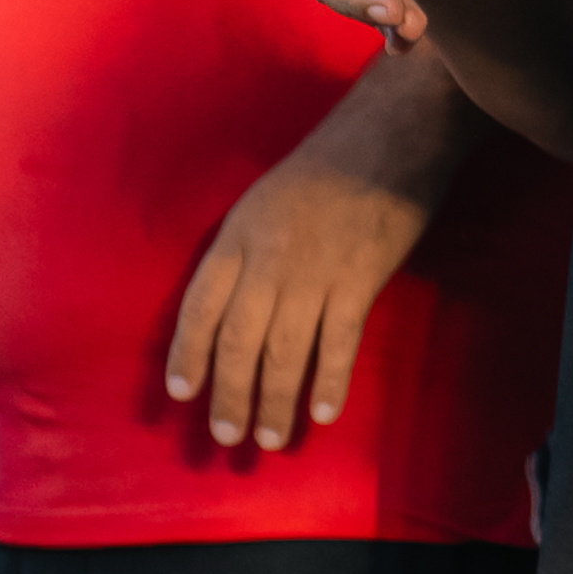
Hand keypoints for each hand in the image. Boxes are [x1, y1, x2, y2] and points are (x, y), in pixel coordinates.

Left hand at [162, 93, 463, 452]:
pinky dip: (330, 381)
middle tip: (227, 438)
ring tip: (270, 439)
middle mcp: (267, 259)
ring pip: (284, 351)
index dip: (188, 353)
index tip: (181, 393)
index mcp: (238, 235)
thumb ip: (246, 250)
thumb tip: (234, 308)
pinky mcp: (360, 279)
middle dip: (230, 395)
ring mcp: (314, 272)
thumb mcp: (264, 199)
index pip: (200, 307)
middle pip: (239, 341)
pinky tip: (324, 413)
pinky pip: (339, 342)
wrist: (392, 134)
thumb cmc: (328, 164)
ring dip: (274, 401)